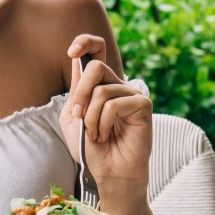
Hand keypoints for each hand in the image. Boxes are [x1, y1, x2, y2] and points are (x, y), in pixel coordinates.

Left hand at [59, 34, 152, 206]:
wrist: (107, 172)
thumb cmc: (91, 148)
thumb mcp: (73, 117)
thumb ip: (76, 91)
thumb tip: (78, 60)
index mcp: (99, 84)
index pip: (98, 51)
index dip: (85, 42)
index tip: (72, 51)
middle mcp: (117, 85)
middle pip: (95, 67)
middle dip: (80, 94)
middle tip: (78, 116)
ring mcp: (131, 94)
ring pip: (101, 90)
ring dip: (90, 117)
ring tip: (95, 134)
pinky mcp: (143, 105)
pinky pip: (114, 104)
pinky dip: (103, 122)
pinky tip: (106, 135)